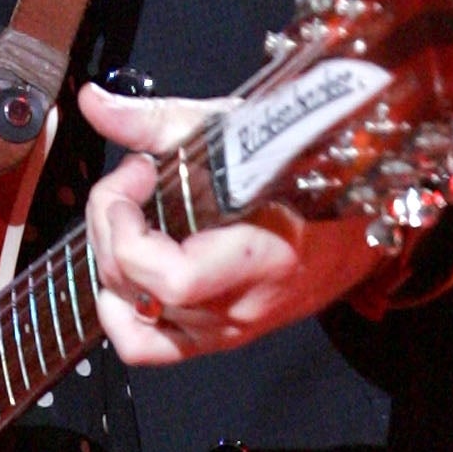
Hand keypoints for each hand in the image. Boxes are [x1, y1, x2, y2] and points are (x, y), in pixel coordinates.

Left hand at [79, 80, 386, 365]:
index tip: (133, 177)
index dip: (127, 230)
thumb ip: (158, 122)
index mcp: (261, 259)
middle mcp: (241, 307)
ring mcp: (227, 330)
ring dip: (113, 261)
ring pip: (134, 320)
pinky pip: (148, 347)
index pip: (171, 277)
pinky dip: (121, 310)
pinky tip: (125, 268)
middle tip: (131, 180)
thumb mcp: (237, 135)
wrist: (356, 226)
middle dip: (110, 227)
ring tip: (128, 220)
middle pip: (140, 291)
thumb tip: (96, 104)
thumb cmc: (311, 177)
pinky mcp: (216, 337)